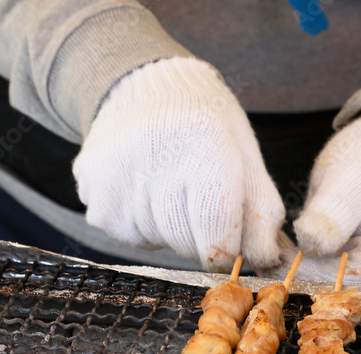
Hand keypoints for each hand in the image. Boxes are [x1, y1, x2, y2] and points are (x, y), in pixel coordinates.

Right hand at [73, 57, 284, 271]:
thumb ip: (262, 212)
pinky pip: (128, 237)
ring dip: (170, 228)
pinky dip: (142, 225)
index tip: (232, 247)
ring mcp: (115, 180)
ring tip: (168, 184)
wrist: (143, 87)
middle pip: (186, 243)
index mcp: (203, 144)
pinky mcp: (93, 195)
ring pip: (157, 241)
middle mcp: (153, 159)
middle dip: (201, 238)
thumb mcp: (246, 154)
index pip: (216, 232)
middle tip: (198, 200)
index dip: (229, 252)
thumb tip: (267, 261)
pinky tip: (143, 187)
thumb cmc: (205, 125)